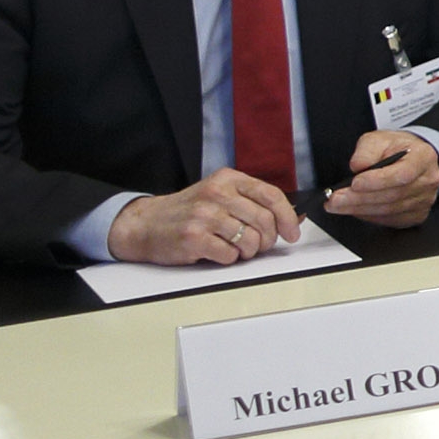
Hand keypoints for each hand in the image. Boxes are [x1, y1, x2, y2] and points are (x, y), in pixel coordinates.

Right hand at [111, 171, 300, 264]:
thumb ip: (251, 202)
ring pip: (250, 240)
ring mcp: (204, 215)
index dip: (287, 217)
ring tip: (237, 249)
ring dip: (249, 251)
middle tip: (260, 246)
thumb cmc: (188, 211)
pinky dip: (230, 259)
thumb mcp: (219, 195)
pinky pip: (230, 255)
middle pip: (264, 220)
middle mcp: (217, 194)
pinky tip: (218, 252)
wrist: (145, 224)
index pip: (271, 195)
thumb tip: (293, 218)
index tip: (292, 233)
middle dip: (268, 239)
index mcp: (228, 179)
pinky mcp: (194, 238)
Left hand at [321, 129, 438, 224]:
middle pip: (392, 196)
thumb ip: (367, 150)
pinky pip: (389, 220)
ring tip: (338, 205)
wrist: (412, 158)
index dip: (378, 181)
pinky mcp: (416, 215)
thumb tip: (358, 167)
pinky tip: (355, 209)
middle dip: (359, 199)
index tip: (354, 183)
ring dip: (360, 209)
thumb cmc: (397, 149)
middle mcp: (428, 181)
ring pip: (389, 211)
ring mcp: (424, 201)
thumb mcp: (379, 139)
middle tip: (335, 199)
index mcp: (423, 158)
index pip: (402, 174)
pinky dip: (369, 216)